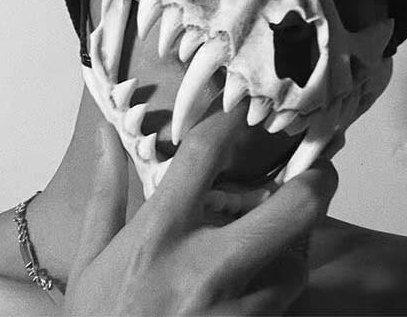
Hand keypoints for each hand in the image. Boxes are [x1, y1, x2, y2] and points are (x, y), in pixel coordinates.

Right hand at [64, 111, 337, 315]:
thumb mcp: (90, 255)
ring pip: (298, 257)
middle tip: (317, 162)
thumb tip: (105, 133)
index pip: (204, 155)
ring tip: (285, 216)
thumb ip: (106, 190)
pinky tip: (266, 262)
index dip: (229, 121)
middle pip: (290, 208)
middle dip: (314, 178)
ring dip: (298, 231)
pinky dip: (285, 271)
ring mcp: (235, 307)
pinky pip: (287, 296)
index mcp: (159, 235)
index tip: (242, 109)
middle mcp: (205, 268)